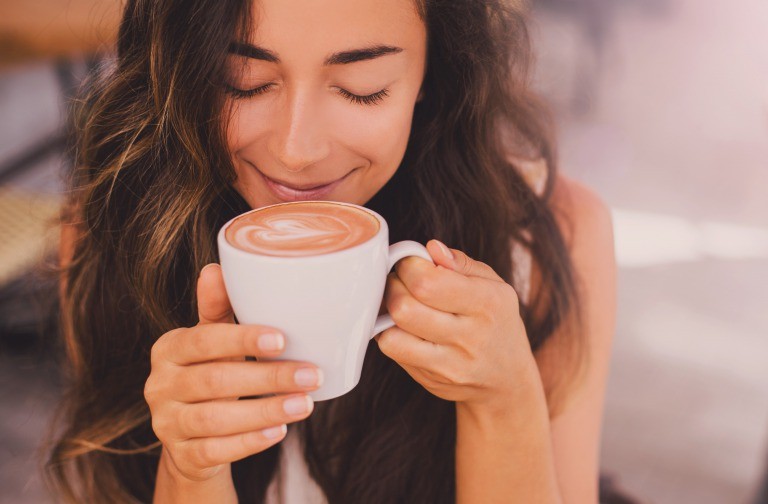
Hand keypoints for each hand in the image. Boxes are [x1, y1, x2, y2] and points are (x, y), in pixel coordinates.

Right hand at [144, 264, 323, 484]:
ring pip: (216, 419)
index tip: (282, 340)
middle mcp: (159, 385)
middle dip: (268, 378)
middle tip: (311, 375)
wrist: (191, 439)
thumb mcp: (213, 342)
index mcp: (169, 349)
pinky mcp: (180, 456)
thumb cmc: (211, 375)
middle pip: (215, 381)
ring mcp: (166, 423)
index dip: (242, 339)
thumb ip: (217, 310)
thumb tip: (216, 267)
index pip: (204, 340)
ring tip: (305, 404)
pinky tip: (279, 431)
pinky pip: (215, 450)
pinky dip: (249, 442)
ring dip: (265, 411)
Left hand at [375, 240, 531, 412]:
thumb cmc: (496, 322)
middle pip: (404, 307)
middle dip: (393, 285)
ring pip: (392, 333)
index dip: (409, 266)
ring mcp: (450, 363)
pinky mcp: (430, 379)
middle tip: (401, 281)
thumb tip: (431, 248)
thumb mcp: (494, 286)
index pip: (428, 282)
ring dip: (387, 311)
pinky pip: (393, 350)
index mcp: (488, 303)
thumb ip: (461, 263)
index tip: (412, 263)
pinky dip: (388, 333)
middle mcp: (470, 336)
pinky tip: (402, 326)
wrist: (507, 380)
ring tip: (401, 302)